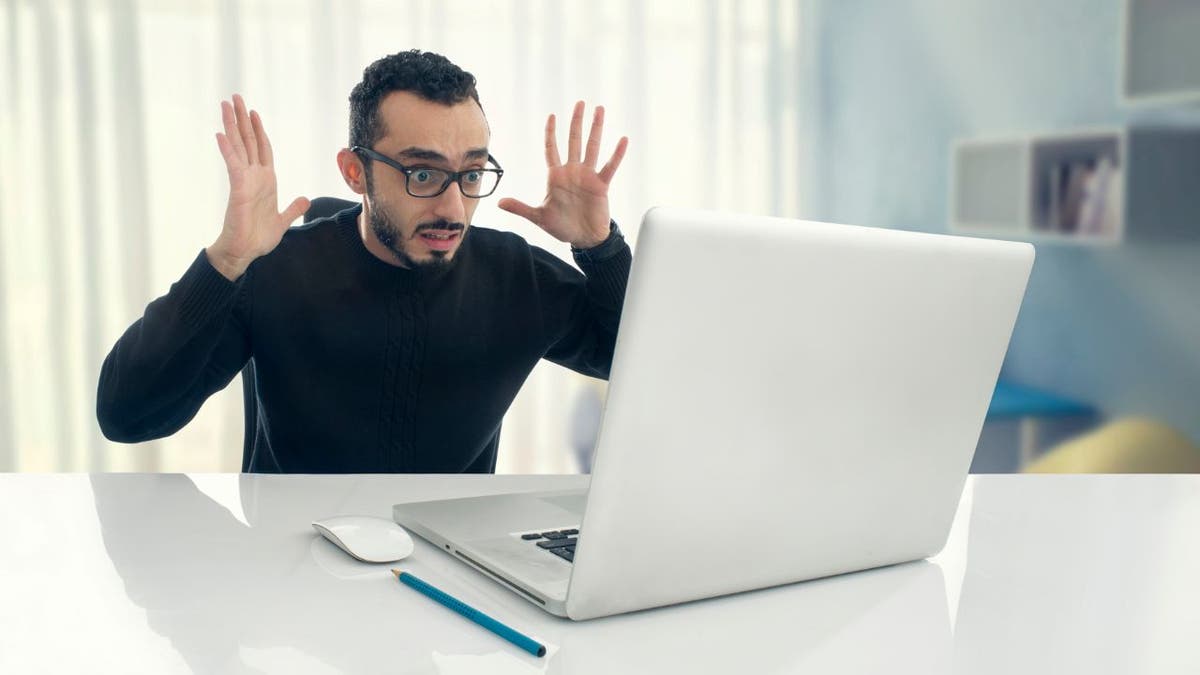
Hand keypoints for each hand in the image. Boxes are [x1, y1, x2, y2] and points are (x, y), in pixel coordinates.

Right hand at [206, 94, 308, 280]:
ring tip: (225, 105)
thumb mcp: (282, 220)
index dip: (259, 130)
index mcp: (265, 181)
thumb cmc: (258, 238)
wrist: (245, 252)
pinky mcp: (238, 188)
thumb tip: (305, 200)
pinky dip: (228, 149)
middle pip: (248, 141)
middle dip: (242, 119)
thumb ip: (293, 209)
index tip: (254, 113)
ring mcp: (244, 180)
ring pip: (239, 146)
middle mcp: (253, 176)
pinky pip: (233, 164)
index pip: (262, 148)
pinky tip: (221, 134)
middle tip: (235, 98)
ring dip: (232, 125)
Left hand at [498, 101, 628, 248]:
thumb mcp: (539, 217)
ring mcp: (588, 176)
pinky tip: (623, 140)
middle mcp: (572, 172)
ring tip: (600, 110)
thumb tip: (499, 202)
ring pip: (592, 147)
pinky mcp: (601, 185)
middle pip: (574, 141)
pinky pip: (609, 166)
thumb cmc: (562, 227)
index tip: (552, 116)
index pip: (552, 149)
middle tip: (580, 103)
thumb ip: (520, 208)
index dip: (551, 133)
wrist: (583, 239)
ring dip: (596, 128)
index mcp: (556, 176)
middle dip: (576, 122)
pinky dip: (616, 154)